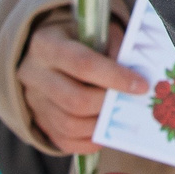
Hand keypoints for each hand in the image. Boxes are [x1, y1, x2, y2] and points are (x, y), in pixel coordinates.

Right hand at [17, 14, 146, 155]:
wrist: (42, 55)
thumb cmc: (78, 40)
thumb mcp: (95, 32)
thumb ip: (114, 48)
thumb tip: (136, 75)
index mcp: (46, 44)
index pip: (83, 64)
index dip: (115, 77)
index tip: (141, 85)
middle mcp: (33, 75)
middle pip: (75, 100)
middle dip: (108, 104)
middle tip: (131, 102)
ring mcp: (33, 102)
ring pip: (70, 125)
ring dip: (101, 124)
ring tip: (120, 115)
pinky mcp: (38, 122)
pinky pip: (65, 141)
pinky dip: (90, 140)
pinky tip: (106, 129)